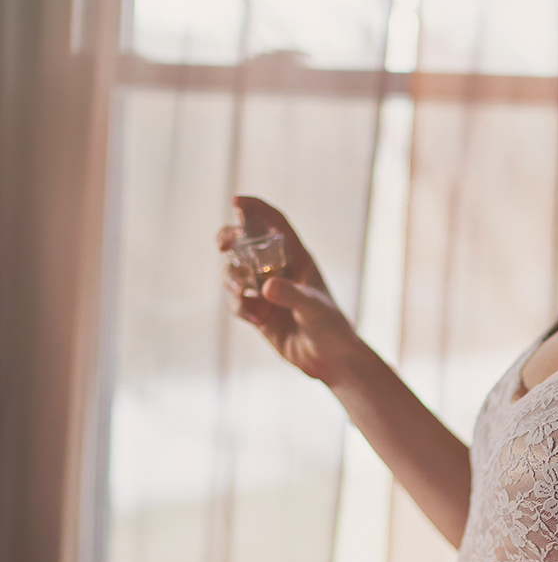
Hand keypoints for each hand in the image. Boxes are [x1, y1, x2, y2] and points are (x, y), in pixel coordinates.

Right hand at [218, 195, 360, 385]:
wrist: (329, 360)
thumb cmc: (330, 328)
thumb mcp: (313, 308)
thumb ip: (291, 295)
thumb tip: (265, 286)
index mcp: (298, 258)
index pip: (274, 223)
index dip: (256, 209)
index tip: (236, 201)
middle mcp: (279, 270)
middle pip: (246, 242)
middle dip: (230, 239)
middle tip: (223, 245)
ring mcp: (266, 291)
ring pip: (235, 271)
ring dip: (231, 277)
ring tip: (241, 291)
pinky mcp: (259, 312)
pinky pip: (237, 301)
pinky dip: (239, 306)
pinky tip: (254, 319)